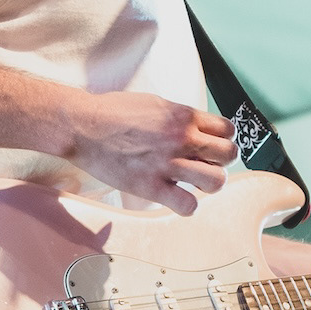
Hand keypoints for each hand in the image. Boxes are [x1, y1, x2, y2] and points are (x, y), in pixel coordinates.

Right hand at [75, 92, 238, 214]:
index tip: (212, 146)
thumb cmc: (112, 113)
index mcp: (183, 116)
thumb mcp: (155, 104)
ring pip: (216, 181)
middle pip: (229, 155)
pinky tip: (176, 198)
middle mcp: (181, 138)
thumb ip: (179, 118)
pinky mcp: (151, 186)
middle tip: (205, 165)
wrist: (82, 126)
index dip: (223, 140)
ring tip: (194, 183)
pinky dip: (187, 205)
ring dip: (208, 184)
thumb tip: (196, 129)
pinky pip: (188, 205)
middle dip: (220, 162)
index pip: (228, 130)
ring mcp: (167, 163)